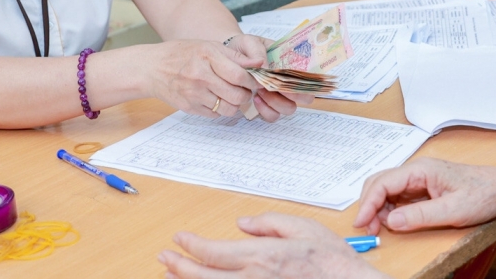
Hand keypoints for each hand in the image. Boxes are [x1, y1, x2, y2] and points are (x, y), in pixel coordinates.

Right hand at [142, 40, 261, 118]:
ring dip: (234, 104)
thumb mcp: (209, 46)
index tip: (255, 81)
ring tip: (230, 94)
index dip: (253, 81)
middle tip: (244, 89)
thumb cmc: (183, 54)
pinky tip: (215, 98)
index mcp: (207, 56)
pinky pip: (215, 115)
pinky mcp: (189, 107)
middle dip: (246, 94)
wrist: (152, 68)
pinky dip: (220, 109)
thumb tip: (259, 63)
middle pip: (237, 95)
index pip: (240, 76)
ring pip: (228, 109)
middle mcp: (200, 76)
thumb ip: (235, 56)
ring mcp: (193, 94)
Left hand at [158, 213, 385, 278]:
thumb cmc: (332, 261)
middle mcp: (254, 278)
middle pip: (204, 275)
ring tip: (170, 275)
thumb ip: (270, 223)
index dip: (191, 246)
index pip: (214, 251)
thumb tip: (243, 223)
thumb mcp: (303, 228)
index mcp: (262, 255)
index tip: (179, 239)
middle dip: (178, 266)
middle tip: (163, 258)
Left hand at [224, 34, 314, 120]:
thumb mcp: (249, 42)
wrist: (230, 55)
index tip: (289, 80)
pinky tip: (255, 98)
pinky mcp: (266, 105)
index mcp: (291, 64)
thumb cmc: (244, 47)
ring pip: (289, 109)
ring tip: (260, 91)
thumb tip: (265, 64)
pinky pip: (272, 116)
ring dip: (276, 103)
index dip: (305, 83)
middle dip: (293, 96)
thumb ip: (257, 51)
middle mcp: (289, 81)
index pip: (309, 77)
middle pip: (305, 98)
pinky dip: (265, 110)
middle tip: (275, 87)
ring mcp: (279, 95)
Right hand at [353, 158, 495, 233]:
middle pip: (379, 183)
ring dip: (379, 208)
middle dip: (369, 205)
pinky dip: (390, 209)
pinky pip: (399, 197)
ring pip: (387, 190)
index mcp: (421, 170)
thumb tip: (391, 221)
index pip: (382, 182)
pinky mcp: (424, 188)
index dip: (368, 203)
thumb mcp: (452, 210)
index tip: (361, 222)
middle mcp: (416, 171)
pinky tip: (394, 222)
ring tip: (379, 228)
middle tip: (367, 228)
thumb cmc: (483, 194)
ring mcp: (419, 179)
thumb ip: (419, 216)